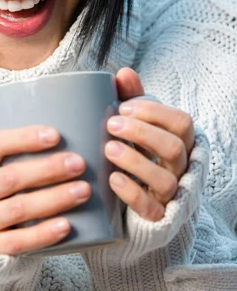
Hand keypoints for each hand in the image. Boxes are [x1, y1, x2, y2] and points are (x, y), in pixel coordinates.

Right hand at [0, 69, 91, 254]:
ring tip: (85, 190)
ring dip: (53, 200)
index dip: (23, 138)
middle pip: (9, 178)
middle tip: (82, 163)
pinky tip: (68, 226)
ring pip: (17, 210)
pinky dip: (43, 235)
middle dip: (47, 170)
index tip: (57, 134)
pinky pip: (17, 243)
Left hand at [105, 67, 194, 221]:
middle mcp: (181, 167)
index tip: (122, 107)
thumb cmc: (137, 153)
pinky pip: (150, 208)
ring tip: (108, 148)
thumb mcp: (136, 125)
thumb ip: (132, 99)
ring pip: (164, 179)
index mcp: (180, 141)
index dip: (154, 112)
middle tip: (110, 124)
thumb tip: (124, 73)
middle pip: (174, 147)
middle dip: (141, 133)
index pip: (181, 122)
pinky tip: (112, 179)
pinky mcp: (156, 217)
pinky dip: (131, 192)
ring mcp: (171, 194)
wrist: (134, 202)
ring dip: (135, 160)